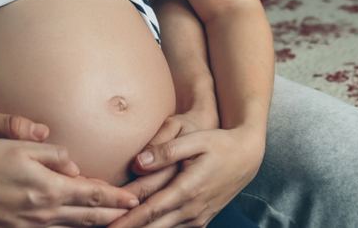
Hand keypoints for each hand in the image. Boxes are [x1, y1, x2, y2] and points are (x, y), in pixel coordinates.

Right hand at [0, 137, 140, 227]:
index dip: (115, 197)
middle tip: (132, 213)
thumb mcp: (19, 147)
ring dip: (91, 225)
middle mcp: (42, 213)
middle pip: (87, 217)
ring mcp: (26, 227)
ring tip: (109, 223)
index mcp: (49, 189)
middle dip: (112, 215)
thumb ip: (51, 154)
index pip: (93, 195)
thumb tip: (74, 164)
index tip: (133, 197)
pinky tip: (69, 227)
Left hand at [109, 126, 263, 227]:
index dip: (128, 221)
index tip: (109, 226)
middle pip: (154, 227)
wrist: (247, 157)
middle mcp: (192, 209)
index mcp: (187, 190)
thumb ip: (166, 150)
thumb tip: (138, 161)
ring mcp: (198, 218)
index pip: (150, 211)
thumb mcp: (195, 140)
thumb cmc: (220, 144)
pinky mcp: (201, 220)